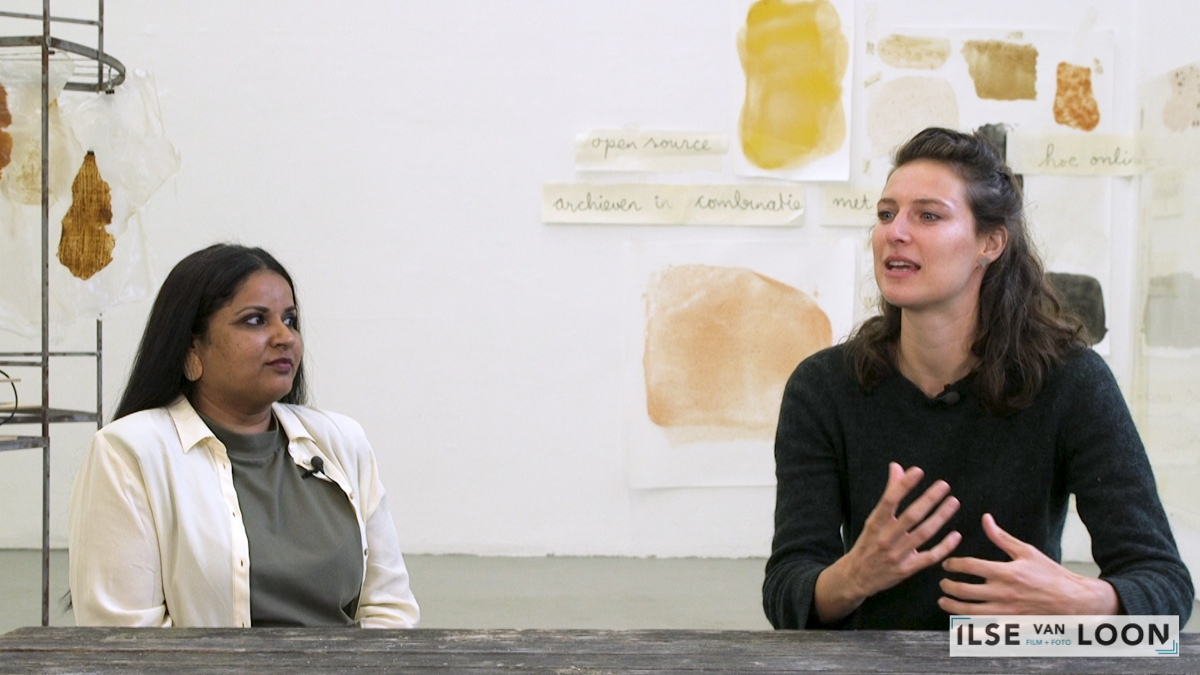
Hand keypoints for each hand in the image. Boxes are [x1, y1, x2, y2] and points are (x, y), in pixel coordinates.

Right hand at [814, 462, 961, 622]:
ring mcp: (897, 555)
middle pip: (910, 516)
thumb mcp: (873, 519)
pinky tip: (956, 534)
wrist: (856, 577)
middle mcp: (885, 538)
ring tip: (953, 502)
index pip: (889, 500)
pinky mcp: (907, 569)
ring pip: (923, 534)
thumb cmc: (868, 543)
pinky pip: (929, 557)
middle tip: (944, 485)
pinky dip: (944, 547)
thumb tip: (897, 467)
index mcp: (875, 523)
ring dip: (940, 517)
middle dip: (929, 500)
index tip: (918, 471)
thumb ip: (888, 494)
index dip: (904, 485)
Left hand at [938, 513, 1118, 615]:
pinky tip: (960, 623)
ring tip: (944, 601)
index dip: (953, 564)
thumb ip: (1001, 537)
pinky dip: (970, 626)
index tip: (947, 564)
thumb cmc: (1050, 573)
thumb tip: (985, 519)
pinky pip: (986, 628)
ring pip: (971, 612)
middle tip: (942, 583)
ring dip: (953, 607)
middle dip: (949, 586)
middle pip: (965, 591)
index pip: (970, 567)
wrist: (1072, 599)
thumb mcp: (1026, 551)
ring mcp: (1007, 611)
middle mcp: (1003, 593)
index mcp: (1005, 572)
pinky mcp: (1011, 624)